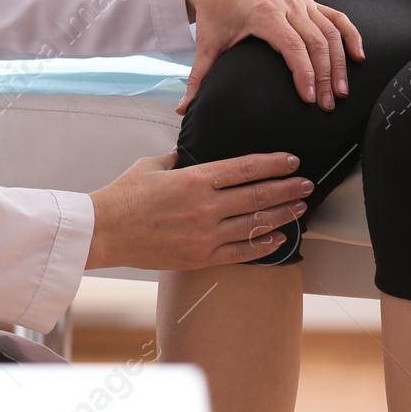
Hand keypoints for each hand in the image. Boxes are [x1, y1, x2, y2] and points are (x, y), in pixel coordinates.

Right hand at [85, 150, 312, 269]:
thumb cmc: (124, 195)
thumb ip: (177, 159)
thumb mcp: (151, 165)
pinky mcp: (200, 257)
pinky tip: (278, 238)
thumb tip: (189, 154)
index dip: (273, 164)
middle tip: (307, 184)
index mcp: (194, 178)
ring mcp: (205, 234)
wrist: (104, 232)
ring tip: (300, 208)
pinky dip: (262, 245)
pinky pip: (240, 252)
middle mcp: (205, 206)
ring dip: (281, 214)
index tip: (291, 160)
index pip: (245, 168)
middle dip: (287, 188)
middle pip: (257, 195)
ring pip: (254, 223)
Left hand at [178, 0, 363, 114]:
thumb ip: (198, 78)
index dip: (304, 73)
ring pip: (330, 31)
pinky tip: (359, 57)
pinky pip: (336, 17)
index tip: (309, 98)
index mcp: (263, 14)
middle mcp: (287, 5)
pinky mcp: (307, 2)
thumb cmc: (214, 10)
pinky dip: (350, 35)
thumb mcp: (206, 43)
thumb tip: (184, 110)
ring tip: (342, 90)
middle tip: (328, 105)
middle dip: (326, 75)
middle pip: (316, 42)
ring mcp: (300, 1)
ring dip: (340, 61)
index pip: (292, 46)